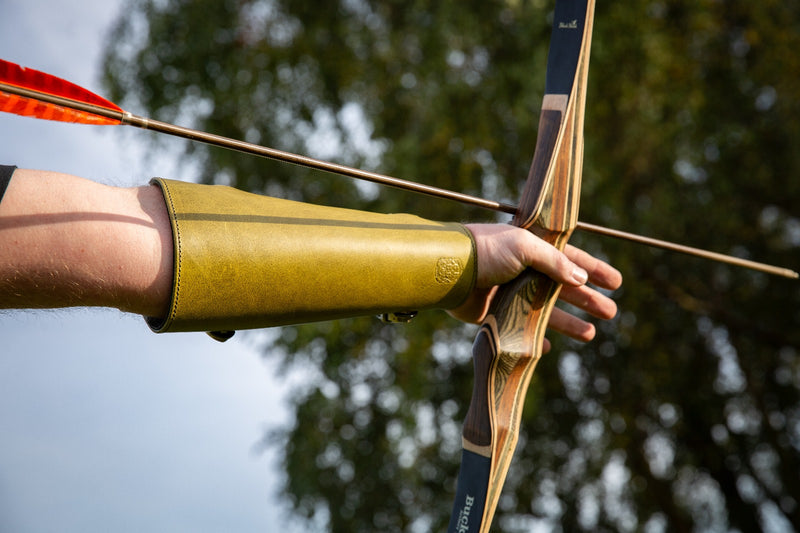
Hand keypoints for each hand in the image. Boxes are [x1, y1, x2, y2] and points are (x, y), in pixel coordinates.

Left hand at [450, 224, 621, 351]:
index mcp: (531, 248)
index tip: (616, 283)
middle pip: (563, 288)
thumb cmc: (485, 251)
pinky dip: (535, 337)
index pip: (570, 258)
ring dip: (569, 321)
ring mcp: (509, 293)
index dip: (594, 270)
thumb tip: (580, 277)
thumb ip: (554, 262)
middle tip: (611, 313)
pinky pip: (521, 329)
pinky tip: (550, 346)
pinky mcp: (495, 314)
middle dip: (588, 299)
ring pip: (546, 310)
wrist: (447, 270)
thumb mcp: (524, 246)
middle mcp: (523, 270)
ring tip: (592, 334)